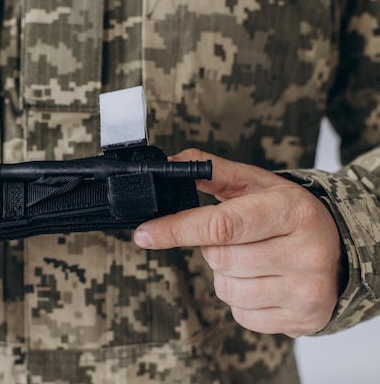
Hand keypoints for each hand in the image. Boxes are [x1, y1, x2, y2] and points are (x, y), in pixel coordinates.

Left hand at [134, 149, 342, 336]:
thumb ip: (213, 171)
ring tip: (254, 260)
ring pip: (226, 290)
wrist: (340, 249)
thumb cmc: (289, 213)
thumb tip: (169, 165)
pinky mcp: (302, 320)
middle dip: (214, 249)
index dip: (176, 230)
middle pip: (219, 259)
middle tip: (238, 239)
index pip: (221, 225)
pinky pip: (241, 315)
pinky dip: (241, 300)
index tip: (144, 234)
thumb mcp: (258, 183)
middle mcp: (305, 253)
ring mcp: (305, 290)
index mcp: (292, 211)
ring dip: (226, 275)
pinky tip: (263, 282)